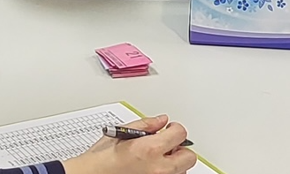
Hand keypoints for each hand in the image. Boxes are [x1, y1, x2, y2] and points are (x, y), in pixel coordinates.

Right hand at [63, 115, 196, 173]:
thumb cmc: (100, 160)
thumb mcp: (121, 134)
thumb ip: (146, 125)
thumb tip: (160, 121)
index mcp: (150, 149)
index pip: (181, 134)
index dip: (175, 129)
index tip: (170, 129)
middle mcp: (158, 168)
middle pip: (189, 157)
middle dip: (180, 149)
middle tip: (168, 145)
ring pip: (182, 171)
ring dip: (174, 163)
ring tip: (158, 158)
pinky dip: (166, 172)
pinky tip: (153, 167)